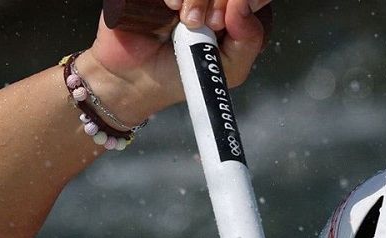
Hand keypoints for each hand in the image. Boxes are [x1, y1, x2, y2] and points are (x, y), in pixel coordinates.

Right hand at [78, 0, 272, 124]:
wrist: (136, 81)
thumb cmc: (183, 74)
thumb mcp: (230, 67)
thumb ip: (249, 39)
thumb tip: (244, 5)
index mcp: (231, 7)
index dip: (248, 2)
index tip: (232, 17)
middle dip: (222, 1)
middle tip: (210, 25)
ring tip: (188, 23)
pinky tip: (172, 6)